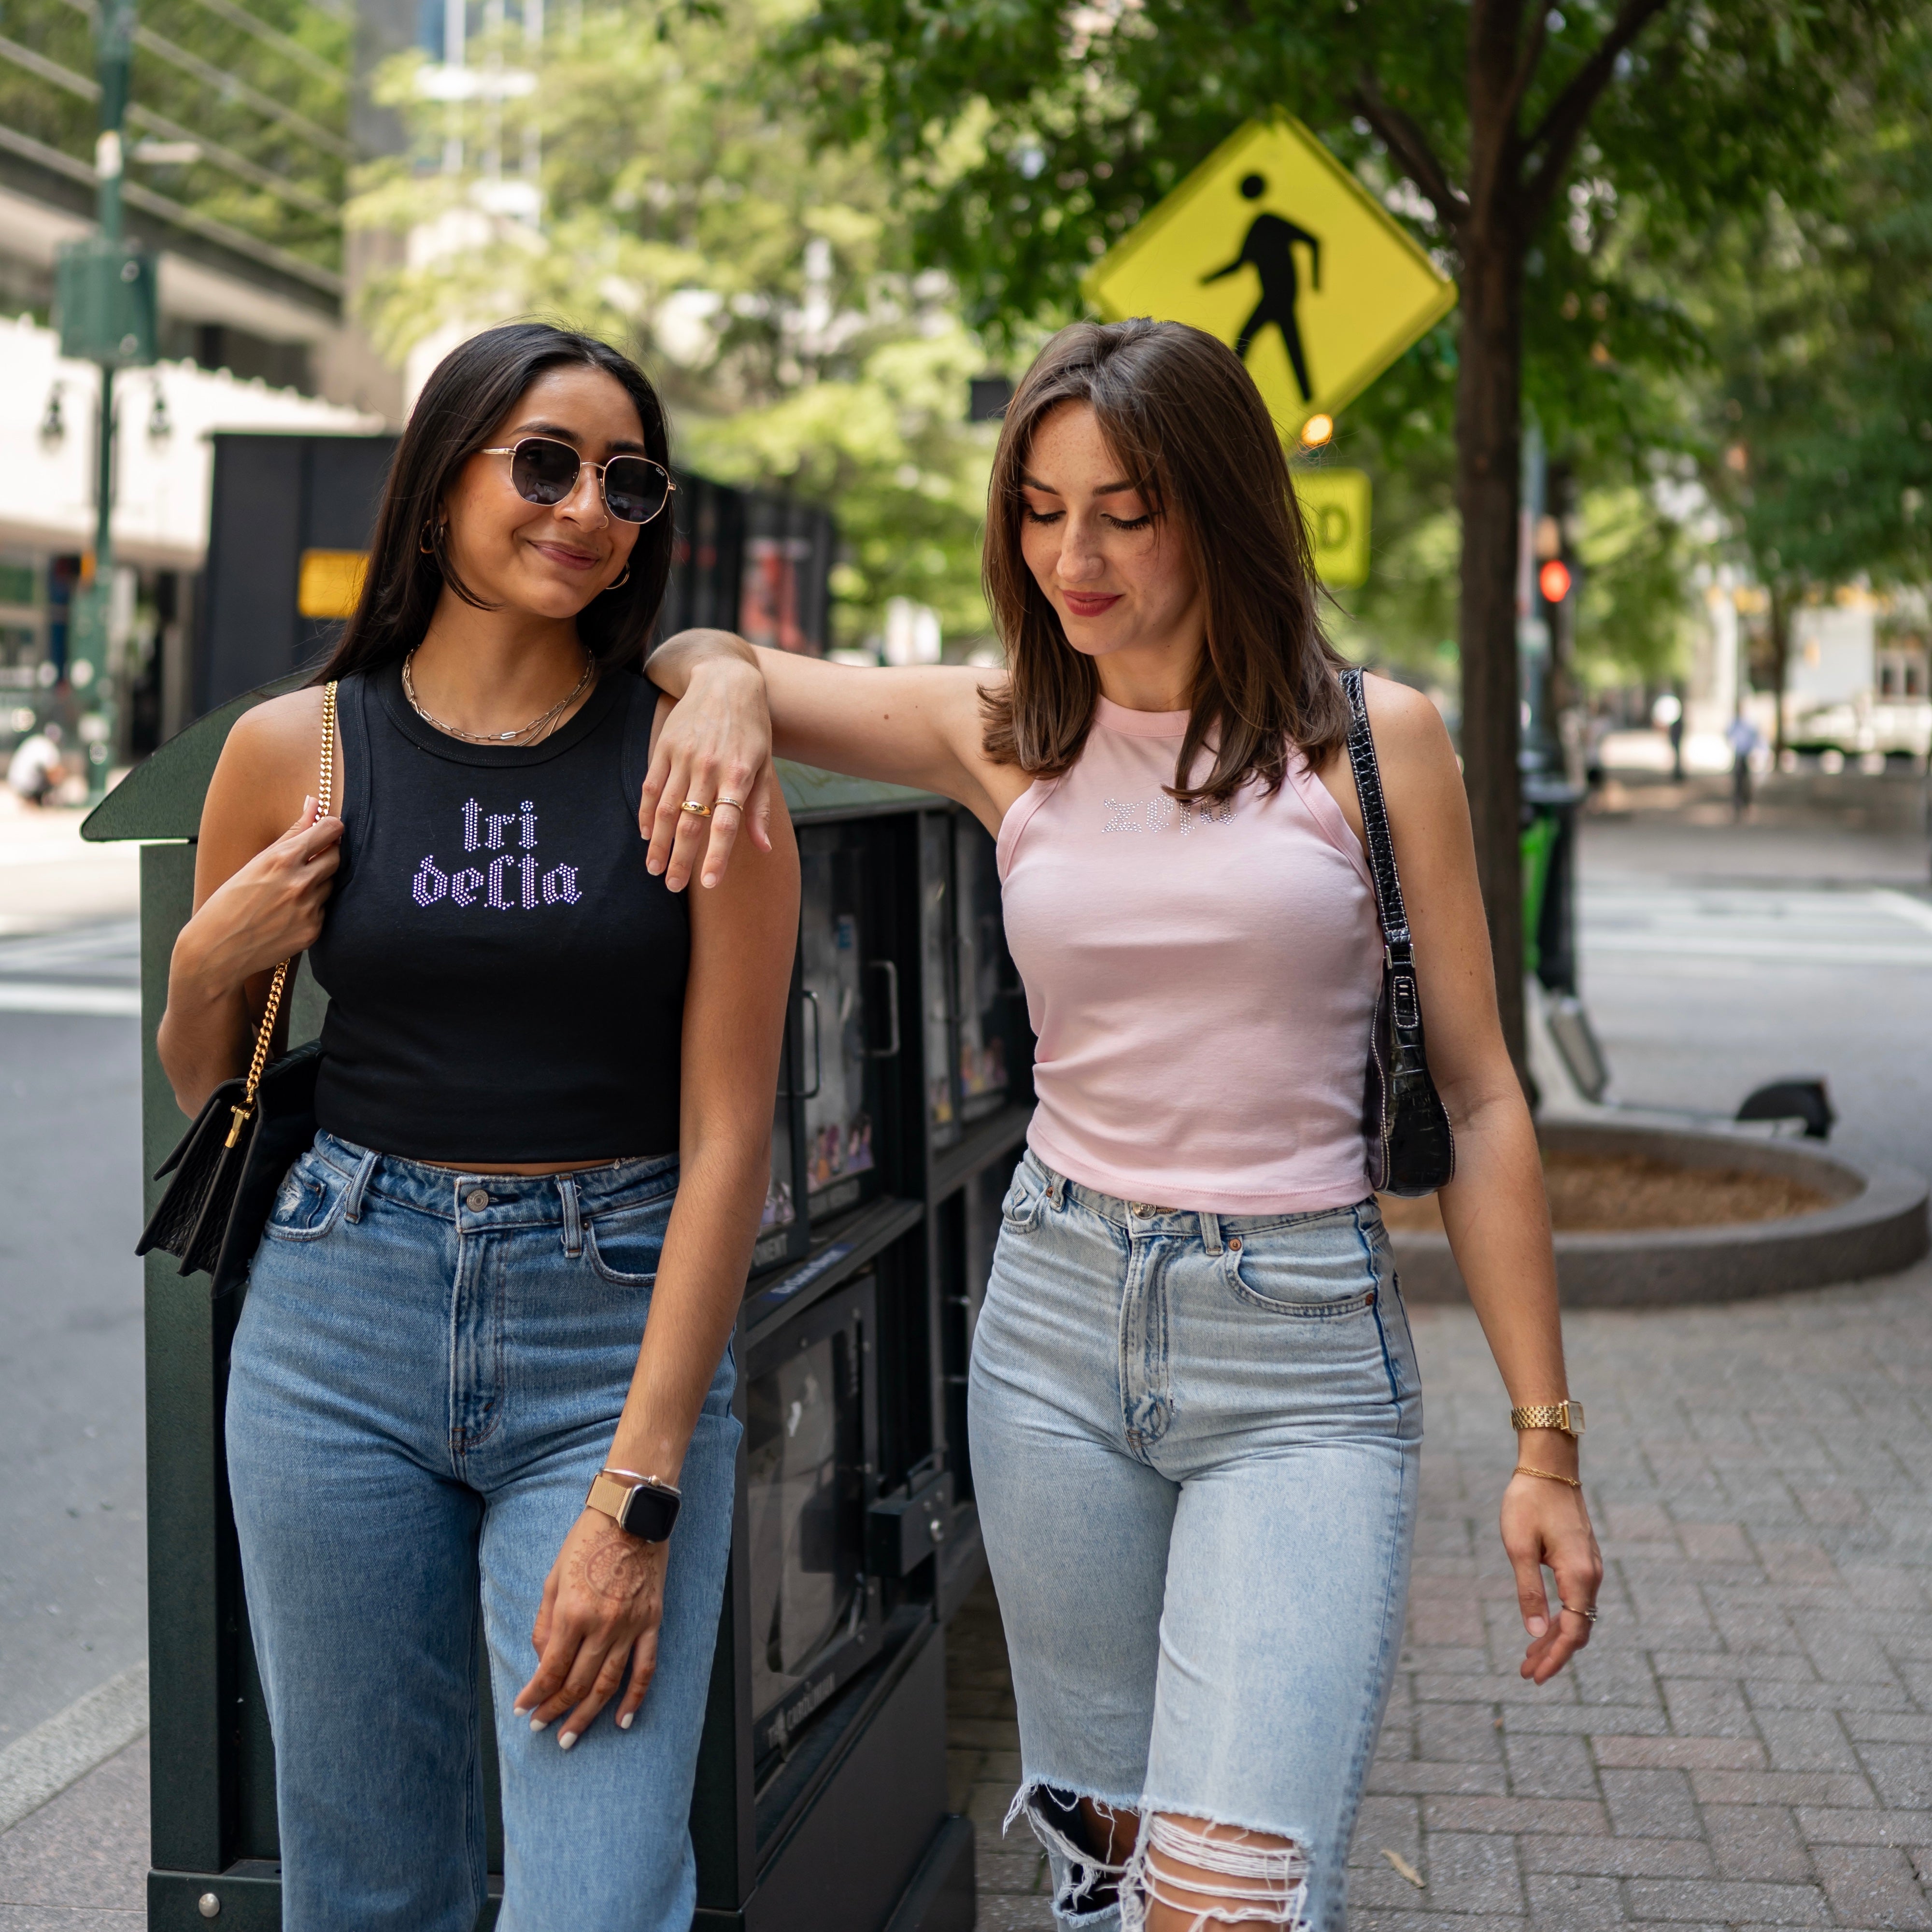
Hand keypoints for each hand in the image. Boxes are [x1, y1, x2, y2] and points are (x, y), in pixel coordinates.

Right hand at [182, 797, 342, 993]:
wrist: (217, 948)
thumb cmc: (230, 900)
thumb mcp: (256, 862)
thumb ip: (292, 833)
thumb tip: (314, 802)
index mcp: (282, 859)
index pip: (330, 830)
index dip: (331, 828)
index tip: (328, 830)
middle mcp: (300, 882)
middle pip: (337, 856)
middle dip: (326, 854)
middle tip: (307, 861)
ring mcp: (309, 908)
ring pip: (331, 884)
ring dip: (319, 882)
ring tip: (289, 892)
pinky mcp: (314, 930)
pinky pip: (325, 909)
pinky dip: (313, 907)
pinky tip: (289, 913)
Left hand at [514, 1509, 668, 1747]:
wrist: (631, 1514)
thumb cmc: (586, 1541)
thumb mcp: (554, 1578)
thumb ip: (545, 1624)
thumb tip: (544, 1662)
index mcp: (573, 1612)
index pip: (551, 1669)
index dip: (535, 1695)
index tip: (523, 1710)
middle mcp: (602, 1625)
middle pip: (577, 1683)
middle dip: (555, 1710)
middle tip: (542, 1728)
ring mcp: (631, 1626)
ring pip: (608, 1684)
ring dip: (587, 1715)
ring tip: (570, 1736)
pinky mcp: (652, 1621)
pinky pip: (645, 1668)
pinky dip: (635, 1698)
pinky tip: (622, 1720)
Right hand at [639, 659, 773, 891]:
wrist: (724, 679)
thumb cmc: (751, 727)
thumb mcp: (764, 763)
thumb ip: (760, 808)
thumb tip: (763, 848)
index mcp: (738, 773)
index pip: (726, 824)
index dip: (716, 856)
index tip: (709, 884)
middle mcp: (709, 766)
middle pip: (691, 822)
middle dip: (681, 858)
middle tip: (673, 885)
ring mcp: (683, 756)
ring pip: (666, 809)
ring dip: (659, 843)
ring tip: (654, 869)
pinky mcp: (664, 747)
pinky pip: (651, 787)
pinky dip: (646, 814)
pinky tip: (645, 835)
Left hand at [1502, 1471, 1602, 1683]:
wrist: (1549, 1466)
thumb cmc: (1529, 1502)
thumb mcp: (1519, 1547)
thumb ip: (1528, 1592)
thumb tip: (1534, 1633)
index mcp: (1579, 1575)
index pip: (1572, 1631)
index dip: (1554, 1657)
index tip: (1534, 1675)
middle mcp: (1592, 1575)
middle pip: (1578, 1628)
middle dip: (1553, 1653)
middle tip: (1526, 1673)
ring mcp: (1590, 1567)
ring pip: (1577, 1615)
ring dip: (1555, 1638)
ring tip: (1529, 1657)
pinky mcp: (1583, 1560)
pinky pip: (1575, 1599)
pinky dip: (1560, 1618)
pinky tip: (1542, 1626)